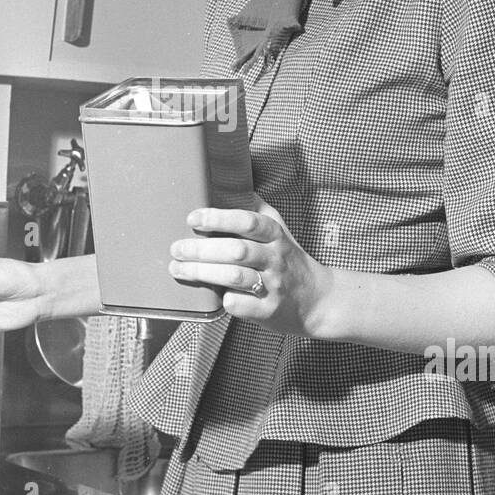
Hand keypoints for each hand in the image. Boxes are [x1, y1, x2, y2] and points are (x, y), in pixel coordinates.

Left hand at [167, 199, 334, 337]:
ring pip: (235, 276)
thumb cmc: (289, 261)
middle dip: (201, 249)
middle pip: (236, 250)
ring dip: (203, 272)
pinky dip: (226, 299)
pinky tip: (213, 295)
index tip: (193, 219)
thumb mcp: (279, 230)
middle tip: (176, 249)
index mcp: (275, 235)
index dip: (219, 218)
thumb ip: (256, 210)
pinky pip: (242, 304)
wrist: (318, 300)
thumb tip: (228, 184)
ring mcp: (274, 285)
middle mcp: (276, 258)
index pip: (248, 221)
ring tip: (179, 269)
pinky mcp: (270, 310)